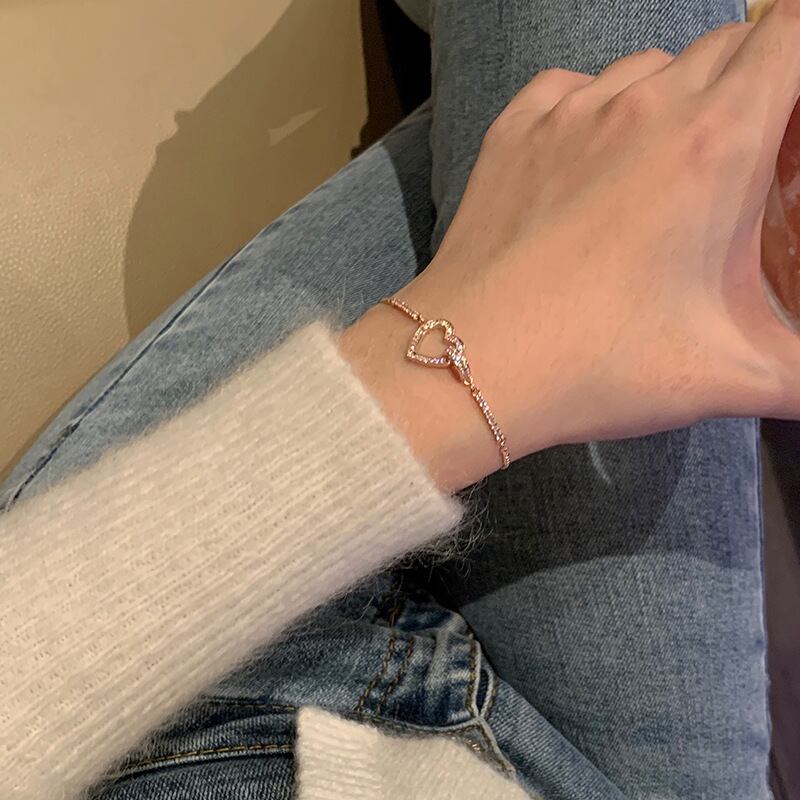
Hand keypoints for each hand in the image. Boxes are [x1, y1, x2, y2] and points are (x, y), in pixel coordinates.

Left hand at [341, 1, 799, 491]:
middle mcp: (644, 105)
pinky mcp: (512, 131)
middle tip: (734, 165)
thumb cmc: (600, 363)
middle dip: (748, 88)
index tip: (790, 120)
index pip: (790, 38)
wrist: (470, 362)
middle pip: (725, 48)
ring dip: (669, 101)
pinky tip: (587, 161)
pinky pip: (569, 87)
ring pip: (646, 68)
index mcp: (715, 143)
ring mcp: (569, 112)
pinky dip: (593, 108)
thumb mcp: (729, 375)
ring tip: (657, 173)